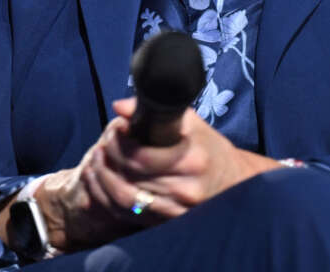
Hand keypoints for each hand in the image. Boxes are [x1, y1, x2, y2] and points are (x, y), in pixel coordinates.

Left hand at [97, 97, 278, 211]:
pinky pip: (128, 215)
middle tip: (101, 144)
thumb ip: (156, 111)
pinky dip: (108, 199)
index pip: (140, 156)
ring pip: (124, 200)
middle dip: (108, 158)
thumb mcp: (192, 123)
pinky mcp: (166, 223)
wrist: (233, 184)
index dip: (119, 142)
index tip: (114, 129)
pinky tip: (102, 183)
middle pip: (129, 177)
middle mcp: (184, 189)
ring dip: (102, 180)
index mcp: (192, 160)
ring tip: (95, 162)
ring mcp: (175, 211)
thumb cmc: (209, 148)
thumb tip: (120, 107)